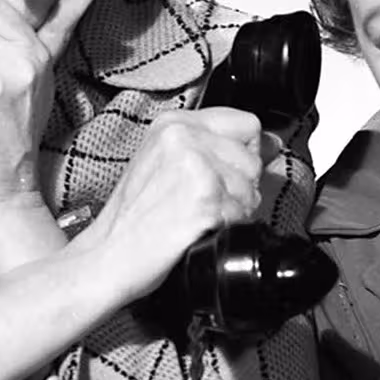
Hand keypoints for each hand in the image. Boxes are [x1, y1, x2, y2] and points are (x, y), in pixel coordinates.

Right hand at [75, 107, 282, 302]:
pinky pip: (244, 214)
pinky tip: (198, 230)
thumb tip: (272, 144)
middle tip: (201, 202)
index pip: (247, 123)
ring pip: (252, 188)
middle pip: (253, 158)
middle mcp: (184, 137)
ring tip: (197, 217)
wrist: (107, 256)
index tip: (229, 171)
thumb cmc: (133, 218)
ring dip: (234, 210)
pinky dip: (228, 227)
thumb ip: (215, 146)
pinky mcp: (204, 200)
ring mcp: (195, 167)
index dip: (246, 152)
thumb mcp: (165, 162)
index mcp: (174, 123)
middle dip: (240, 186)